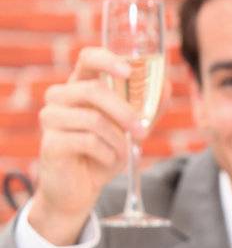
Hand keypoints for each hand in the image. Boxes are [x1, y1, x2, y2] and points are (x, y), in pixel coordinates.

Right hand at [27, 49, 139, 244]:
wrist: (82, 189)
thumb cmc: (104, 153)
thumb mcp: (130, 130)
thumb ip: (146, 108)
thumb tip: (165, 84)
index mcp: (80, 86)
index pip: (87, 58)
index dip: (107, 60)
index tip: (129, 71)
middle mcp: (60, 97)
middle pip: (93, 90)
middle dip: (124, 112)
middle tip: (143, 132)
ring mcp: (51, 118)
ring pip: (93, 119)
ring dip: (117, 140)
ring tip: (122, 153)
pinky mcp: (50, 143)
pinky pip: (88, 141)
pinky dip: (107, 154)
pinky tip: (107, 161)